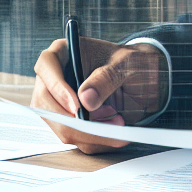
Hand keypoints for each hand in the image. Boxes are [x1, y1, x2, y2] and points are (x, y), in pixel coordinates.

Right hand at [31, 36, 165, 154]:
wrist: (145, 79)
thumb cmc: (133, 62)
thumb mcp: (126, 63)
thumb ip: (107, 77)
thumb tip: (85, 99)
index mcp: (65, 51)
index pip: (46, 65)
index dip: (56, 87)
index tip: (76, 106)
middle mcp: (56, 77)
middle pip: (45, 103)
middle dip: (74, 120)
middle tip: (104, 123)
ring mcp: (60, 101)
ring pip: (59, 125)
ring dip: (88, 133)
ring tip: (118, 122)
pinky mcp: (71, 121)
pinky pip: (74, 137)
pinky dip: (94, 140)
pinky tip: (114, 132)